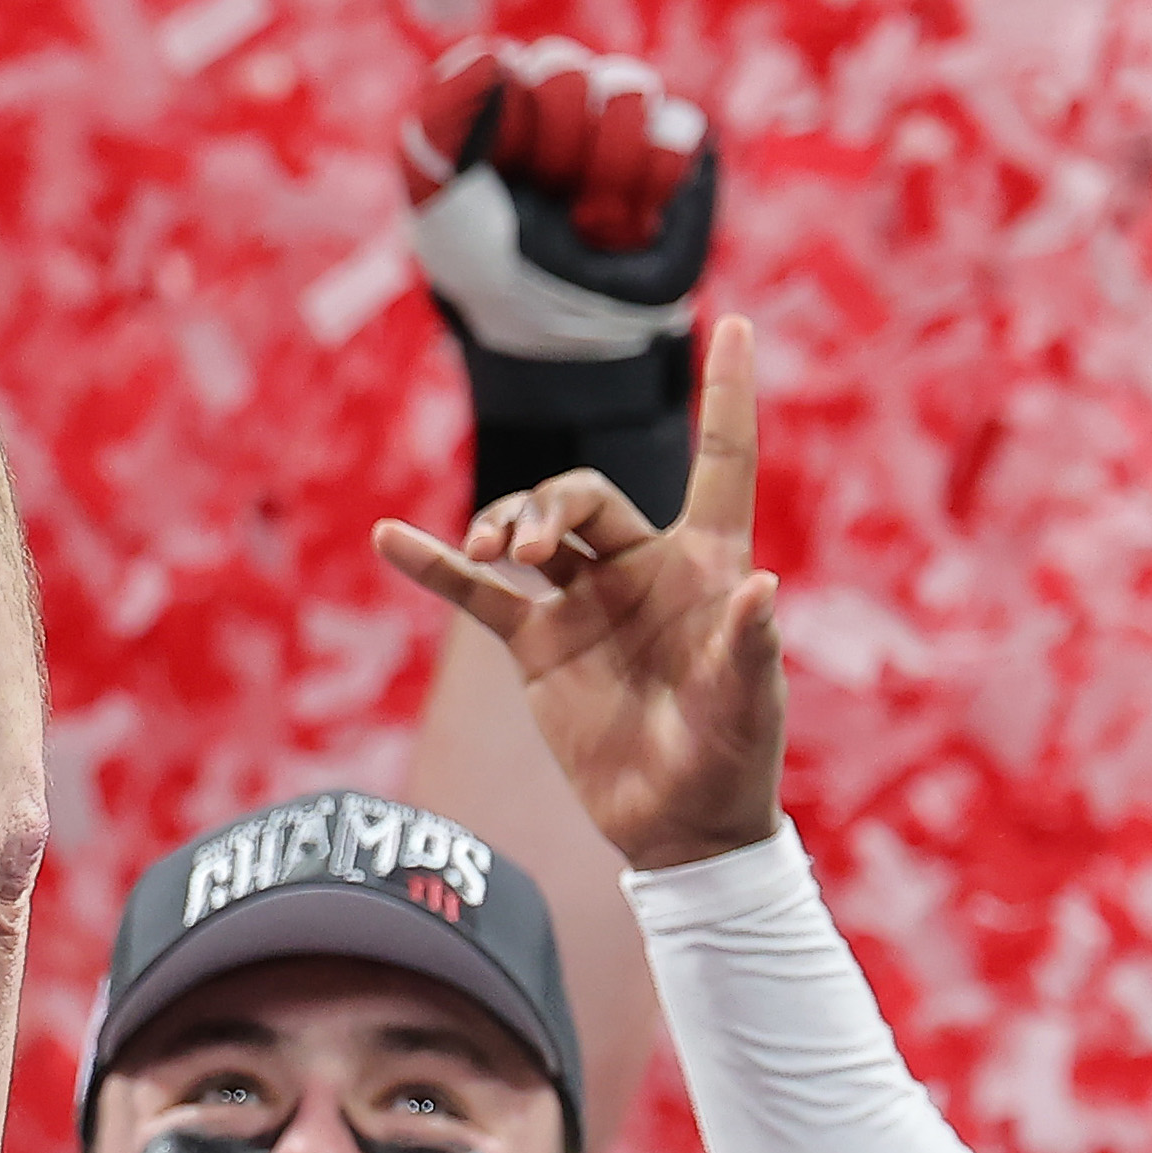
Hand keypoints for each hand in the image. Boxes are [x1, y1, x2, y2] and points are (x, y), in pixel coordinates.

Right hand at [378, 316, 786, 868]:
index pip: (721, 460)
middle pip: (588, 496)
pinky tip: (390, 538)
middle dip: (551, 504)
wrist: (675, 828)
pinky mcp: (538, 646)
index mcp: (706, 564)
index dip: (729, 395)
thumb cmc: (731, 758)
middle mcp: (644, 569)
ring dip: (504, 526)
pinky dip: (436, 567)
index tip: (735, 324)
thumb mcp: (747, 704)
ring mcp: (585, 604)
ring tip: (492, 551)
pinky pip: (477, 594)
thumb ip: (748, 645)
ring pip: (533, 532)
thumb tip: (761, 586)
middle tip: (527, 545)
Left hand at [400, 37, 708, 250]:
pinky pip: (678, 130)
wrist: (568, 334)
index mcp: (494, 100)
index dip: (505, 132)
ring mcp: (618, 114)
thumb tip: (488, 54)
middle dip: (552, 151)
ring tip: (591, 222)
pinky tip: (631, 224)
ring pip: (627, 88)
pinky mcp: (673, 143)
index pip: (500, 66)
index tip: (502, 182)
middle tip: (549, 199)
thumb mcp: (444, 212)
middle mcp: (557, 93)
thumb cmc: (495, 270)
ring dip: (606, 170)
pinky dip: (651, 187)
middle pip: (562, 67)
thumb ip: (440, 128)